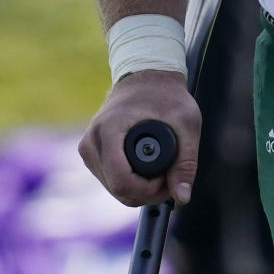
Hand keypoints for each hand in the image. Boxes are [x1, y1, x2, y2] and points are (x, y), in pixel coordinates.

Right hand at [78, 70, 200, 208]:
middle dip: (147, 193)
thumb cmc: (166, 95)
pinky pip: (111, 180)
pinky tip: (148, 171)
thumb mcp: (185, 122)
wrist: (145, 76)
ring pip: (114, 189)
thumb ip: (186, 160)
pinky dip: (131, 183)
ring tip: (163, 172)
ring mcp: (88, 148)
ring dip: (139, 190)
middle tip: (171, 178)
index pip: (121, 180)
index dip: (148, 190)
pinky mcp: (91, 153)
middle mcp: (92, 142)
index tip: (168, 179)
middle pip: (118, 189)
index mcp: (109, 130)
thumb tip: (182, 197)